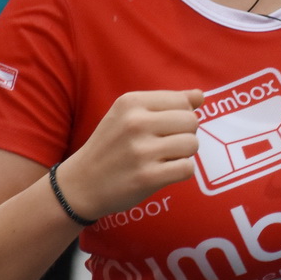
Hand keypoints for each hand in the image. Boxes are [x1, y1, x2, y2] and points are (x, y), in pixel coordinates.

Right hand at [55, 89, 204, 219]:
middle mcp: (135, 123)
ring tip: (164, 158)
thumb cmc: (111, 146)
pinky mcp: (146, 177)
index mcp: (131, 102)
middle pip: (191, 122)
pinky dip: (181, 171)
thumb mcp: (128, 115)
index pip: (183, 101)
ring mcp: (140, 151)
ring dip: (184, 154)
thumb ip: (166, 103)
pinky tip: (164, 172)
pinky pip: (187, 168)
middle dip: (185, 134)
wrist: (81, 183)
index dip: (182, 116)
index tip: (165, 128)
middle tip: (166, 145)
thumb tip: (200, 95)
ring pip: (192, 145)